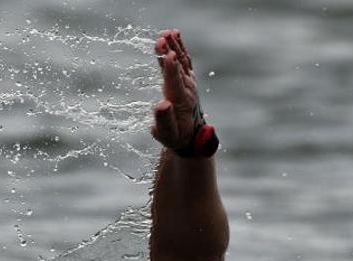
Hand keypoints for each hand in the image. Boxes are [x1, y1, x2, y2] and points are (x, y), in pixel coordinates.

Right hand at [151, 30, 202, 150]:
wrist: (192, 135)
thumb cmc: (176, 136)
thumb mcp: (167, 134)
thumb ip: (164, 120)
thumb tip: (161, 104)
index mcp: (180, 101)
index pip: (174, 81)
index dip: (171, 68)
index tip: (167, 54)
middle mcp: (187, 88)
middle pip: (177, 66)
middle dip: (169, 51)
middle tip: (162, 38)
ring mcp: (188, 82)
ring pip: (181, 59)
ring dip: (174, 45)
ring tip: (166, 33)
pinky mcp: (187, 78)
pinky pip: (184, 59)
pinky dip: (179, 46)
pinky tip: (174, 34)